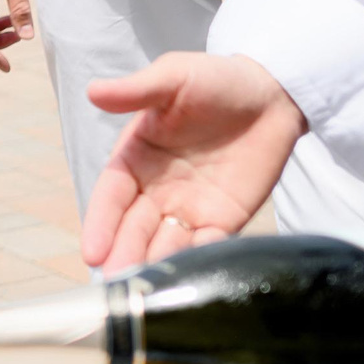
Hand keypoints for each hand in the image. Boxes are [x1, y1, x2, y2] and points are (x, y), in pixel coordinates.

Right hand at [81, 54, 306, 271]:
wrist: (271, 92)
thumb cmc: (214, 79)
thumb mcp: (172, 76)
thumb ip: (136, 90)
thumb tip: (93, 91)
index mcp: (136, 156)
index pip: (112, 195)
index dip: (100, 222)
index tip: (92, 250)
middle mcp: (157, 188)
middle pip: (135, 227)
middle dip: (123, 253)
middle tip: (116, 280)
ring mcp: (190, 207)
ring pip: (166, 242)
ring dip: (155, 264)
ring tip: (147, 287)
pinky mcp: (225, 219)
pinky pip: (208, 245)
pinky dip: (198, 260)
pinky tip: (191, 275)